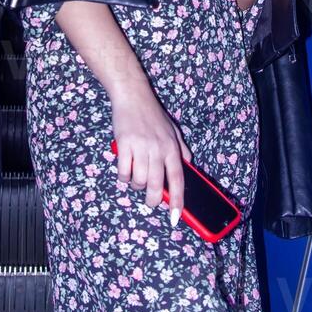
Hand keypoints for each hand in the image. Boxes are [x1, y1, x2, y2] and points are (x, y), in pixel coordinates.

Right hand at [111, 79, 191, 225]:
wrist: (132, 95)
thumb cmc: (152, 113)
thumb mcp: (173, 129)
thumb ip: (181, 148)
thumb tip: (188, 165)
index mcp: (172, 147)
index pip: (178, 179)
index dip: (176, 201)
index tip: (175, 217)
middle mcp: (158, 149)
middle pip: (156, 185)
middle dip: (152, 200)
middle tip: (149, 201)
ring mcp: (141, 147)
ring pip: (139, 181)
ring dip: (136, 186)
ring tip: (135, 179)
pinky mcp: (124, 145)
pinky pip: (123, 172)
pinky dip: (123, 177)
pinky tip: (124, 171)